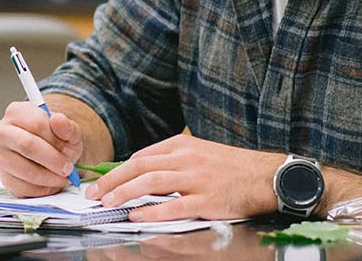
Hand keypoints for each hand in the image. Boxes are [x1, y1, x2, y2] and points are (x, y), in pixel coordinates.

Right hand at [0, 101, 82, 196]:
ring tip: (62, 176)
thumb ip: (66, 126)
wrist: (50, 155)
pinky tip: (51, 183)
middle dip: (53, 160)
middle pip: (27, 145)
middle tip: (68, 168)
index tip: (69, 149)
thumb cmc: (55, 140)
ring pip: (26, 170)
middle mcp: (1, 132)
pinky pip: (23, 188)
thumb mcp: (68, 131)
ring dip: (50, 177)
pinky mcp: (3, 177)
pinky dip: (42, 189)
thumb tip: (58, 120)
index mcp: (15, 112)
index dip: (56, 139)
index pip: (36, 123)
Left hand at [84, 133, 281, 221]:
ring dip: (124, 193)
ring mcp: (197, 179)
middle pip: (140, 166)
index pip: (141, 156)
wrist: (268, 176)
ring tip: (107, 203)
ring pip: (151, 182)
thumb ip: (171, 160)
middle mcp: (187, 159)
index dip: (117, 170)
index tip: (100, 181)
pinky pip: (174, 206)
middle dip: (112, 180)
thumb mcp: (200, 153)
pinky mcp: (208, 199)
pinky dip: (152, 211)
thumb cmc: (233, 168)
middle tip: (93, 193)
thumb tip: (140, 170)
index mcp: (182, 146)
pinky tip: (137, 216)